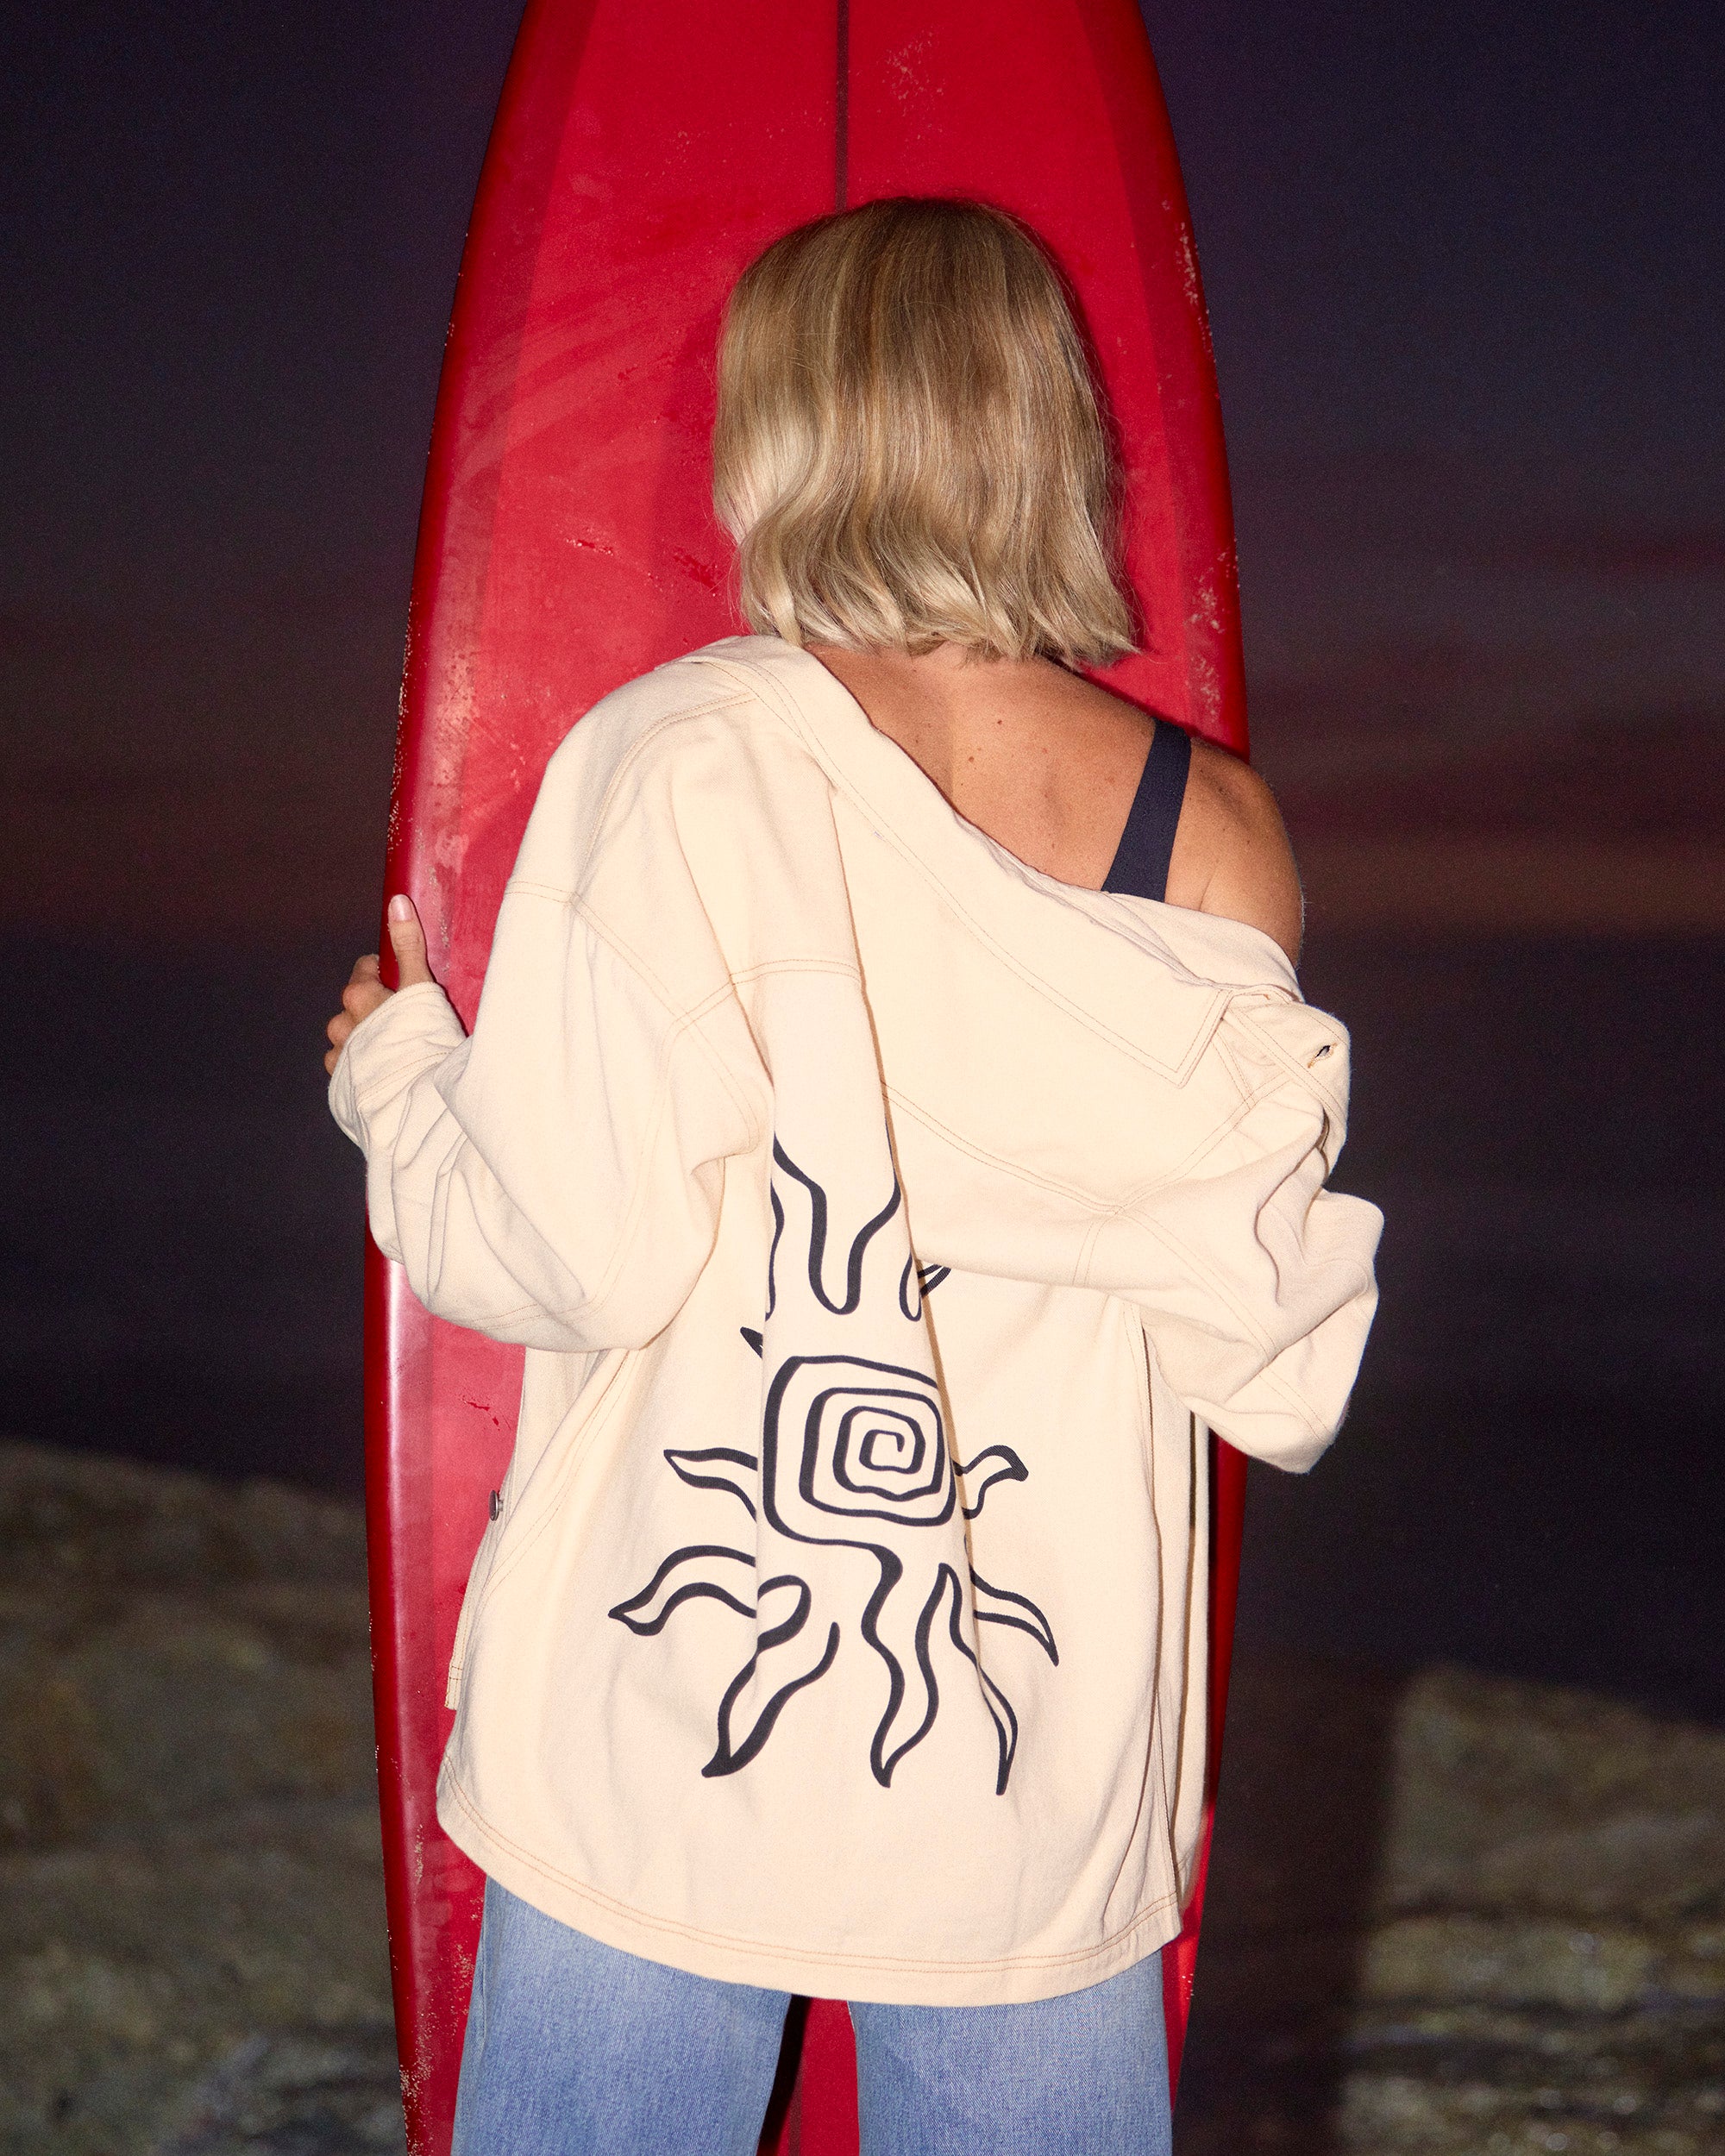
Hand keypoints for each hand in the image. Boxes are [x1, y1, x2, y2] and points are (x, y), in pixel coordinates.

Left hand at [324, 895, 434, 1074]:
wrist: (417, 1102)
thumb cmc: (423, 1042)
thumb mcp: (422, 987)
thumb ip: (409, 945)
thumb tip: (396, 901)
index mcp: (357, 996)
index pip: (365, 969)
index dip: (386, 974)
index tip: (403, 984)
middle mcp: (340, 1024)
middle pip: (354, 1004)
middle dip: (374, 1008)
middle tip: (404, 1020)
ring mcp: (339, 1056)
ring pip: (348, 1038)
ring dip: (365, 1040)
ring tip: (395, 1051)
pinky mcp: (341, 1086)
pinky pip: (348, 1068)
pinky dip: (362, 1067)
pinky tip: (384, 1072)